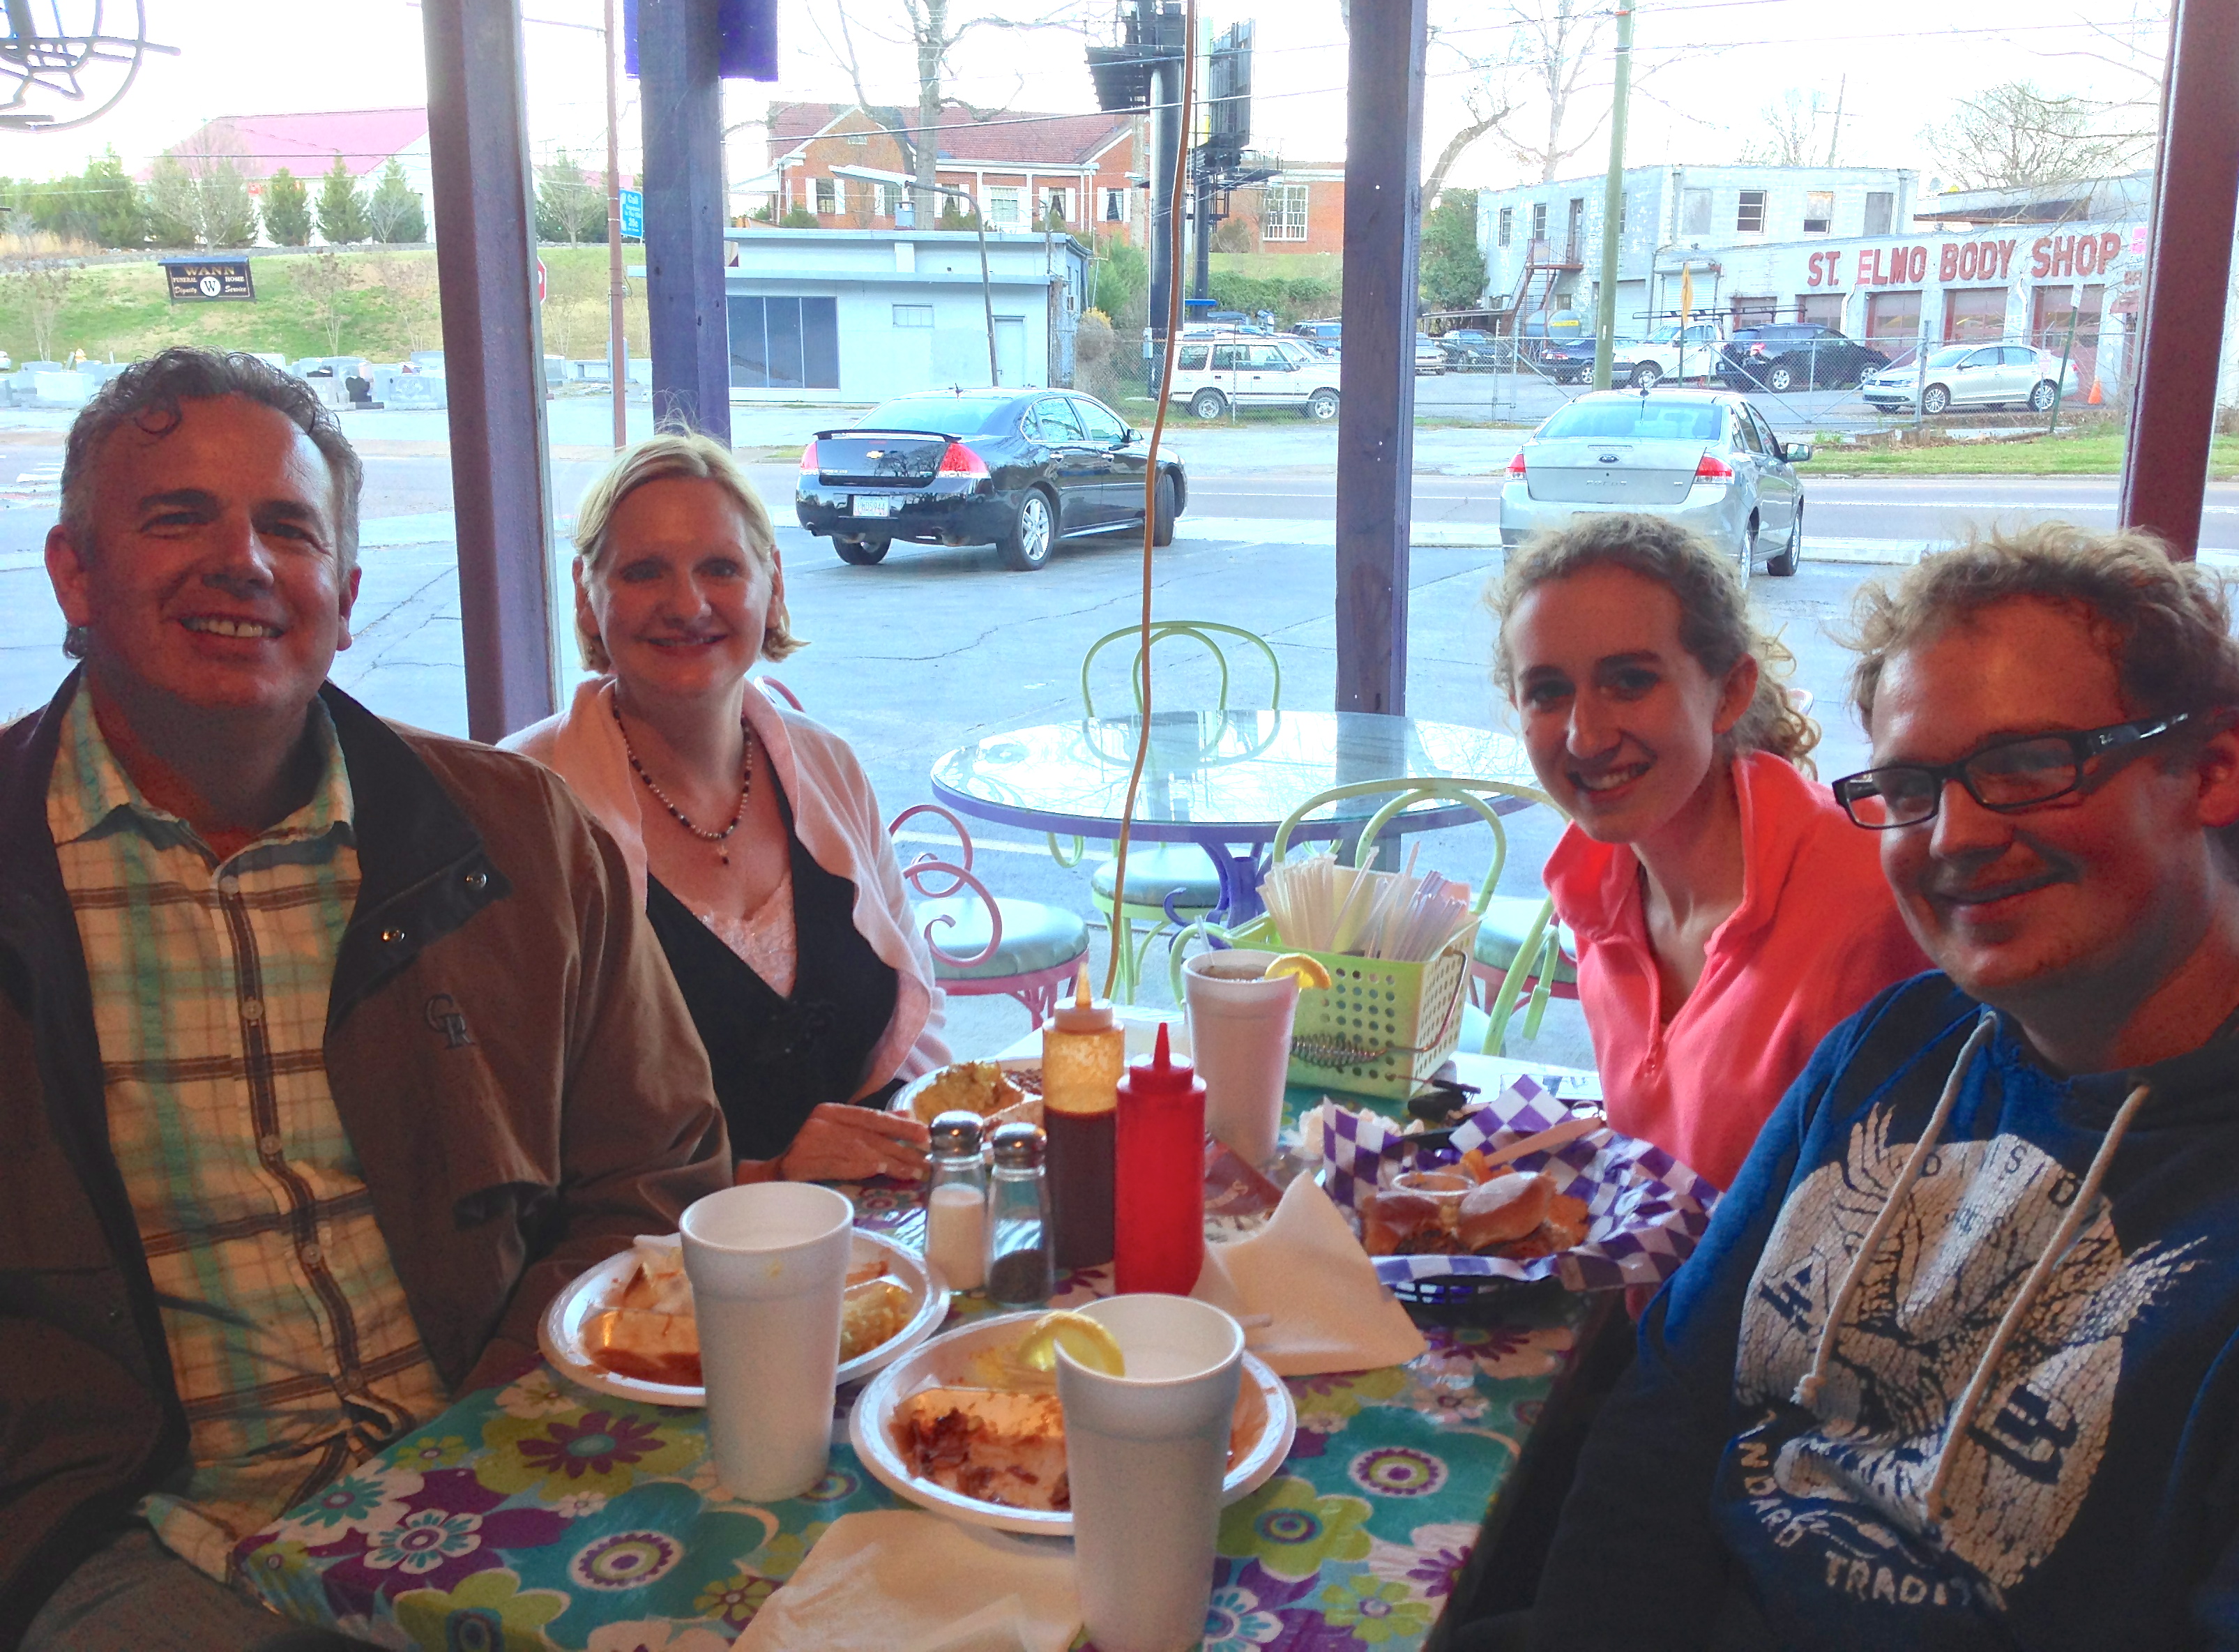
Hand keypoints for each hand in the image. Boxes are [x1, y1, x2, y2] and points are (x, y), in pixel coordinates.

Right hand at [776, 1103, 931, 1182]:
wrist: (767, 1173)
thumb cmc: (806, 1152)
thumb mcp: (836, 1130)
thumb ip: (868, 1124)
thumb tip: (906, 1115)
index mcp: (832, 1112)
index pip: (872, 1117)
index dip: (901, 1126)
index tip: (925, 1135)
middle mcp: (823, 1122)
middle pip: (871, 1135)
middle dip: (903, 1149)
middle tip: (928, 1160)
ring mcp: (812, 1141)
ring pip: (860, 1151)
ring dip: (890, 1163)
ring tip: (913, 1172)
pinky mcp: (803, 1161)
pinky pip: (839, 1164)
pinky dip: (861, 1168)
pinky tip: (880, 1171)